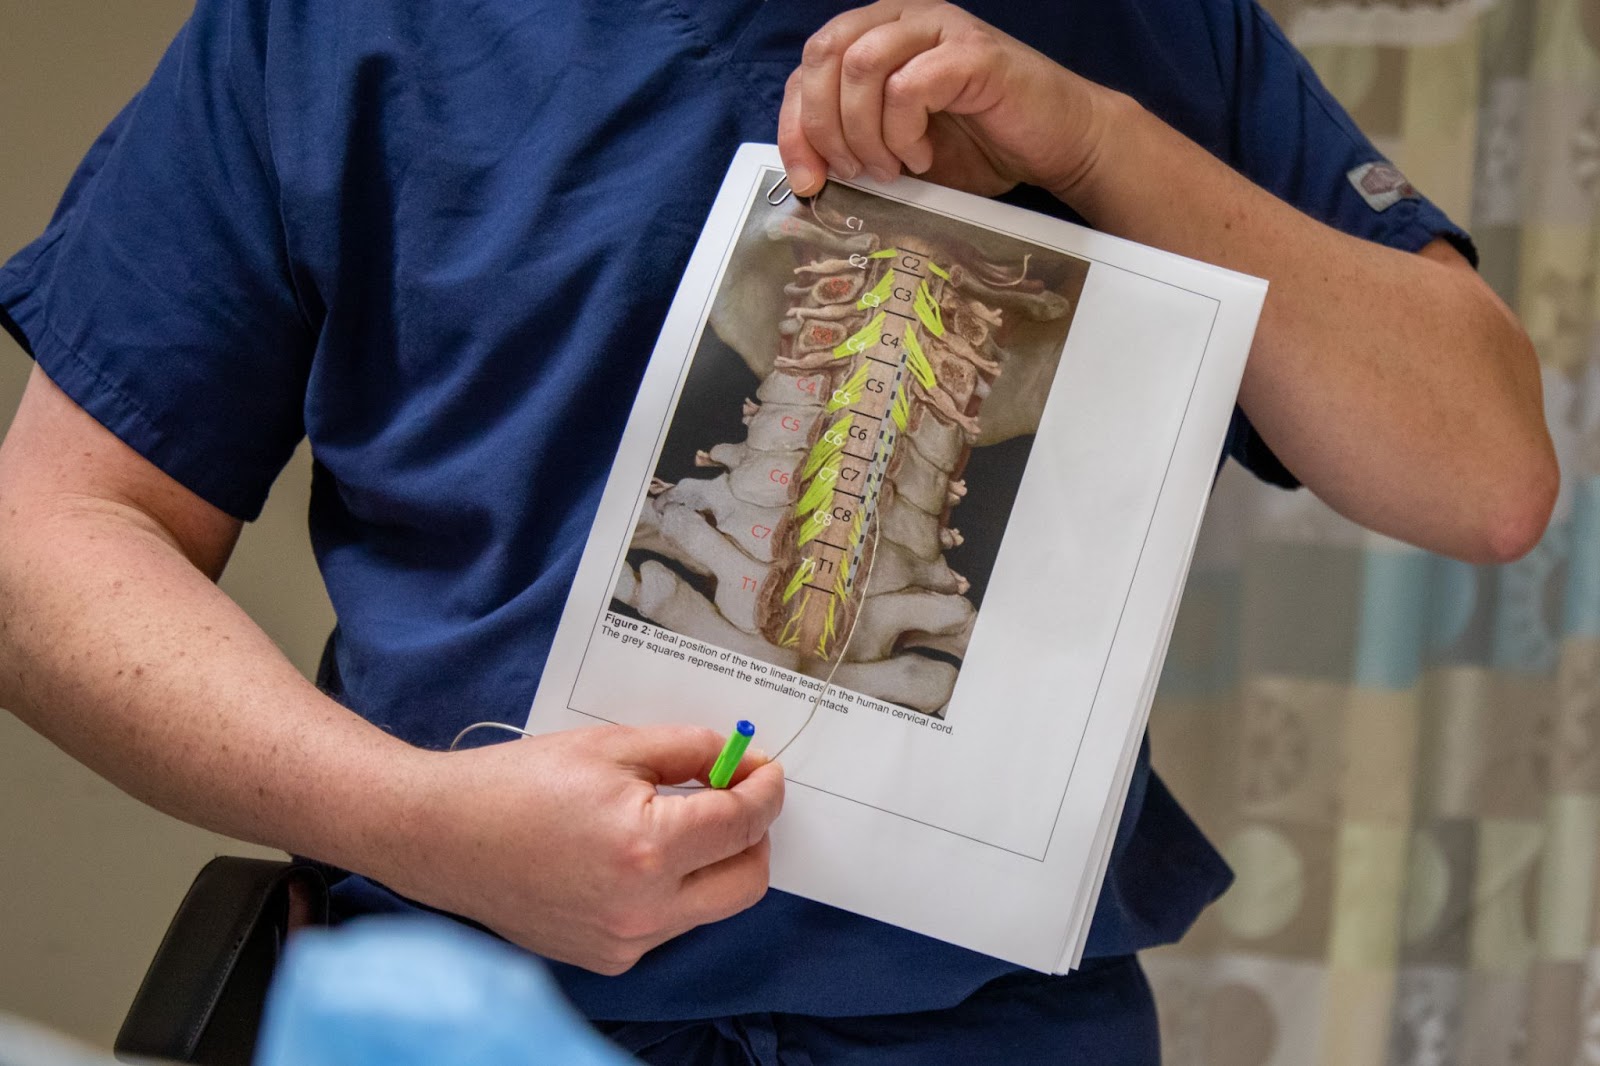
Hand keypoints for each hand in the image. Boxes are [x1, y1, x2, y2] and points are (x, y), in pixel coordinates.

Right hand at [375, 724, 783, 974]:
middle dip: (754, 835)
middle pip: (748, 881)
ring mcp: (625, 943)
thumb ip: (690, 750)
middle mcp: (643, 910)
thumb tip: (739, 763)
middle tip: (735, 797)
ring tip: (678, 820)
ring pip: (712, 906)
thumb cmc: (519, 783)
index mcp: (647, 850)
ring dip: (714, 863)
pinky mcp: (607, 958)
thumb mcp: (614, 746)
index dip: (766, 789)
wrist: (443, 836)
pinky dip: (674, 889)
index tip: (765, 769)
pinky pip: (670, 924)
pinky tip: (638, 855)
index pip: (744, 824)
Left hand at [778, 0, 1111, 198]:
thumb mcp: (898, 150)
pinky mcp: (972, 53)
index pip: (808, 66)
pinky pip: (909, 85)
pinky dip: (903, 132)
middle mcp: (904, 19)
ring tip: (889, 166)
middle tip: (853, 172)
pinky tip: (921, 156)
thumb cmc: (982, 146)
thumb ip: (852, 146)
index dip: (796, 125)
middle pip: (824, 53)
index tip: (806, 178)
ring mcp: (940, 30)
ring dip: (863, 130)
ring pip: (861, 63)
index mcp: (878, 36)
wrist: (1059, 144)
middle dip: (824, 126)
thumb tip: (805, 174)